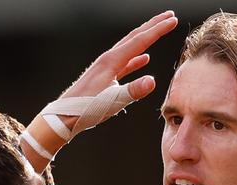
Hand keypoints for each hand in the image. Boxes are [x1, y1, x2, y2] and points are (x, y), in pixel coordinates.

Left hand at [61, 10, 177, 100]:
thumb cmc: (84, 109)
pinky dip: (137, 58)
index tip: (173, 21)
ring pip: (131, 48)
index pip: (140, 41)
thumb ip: (133, 90)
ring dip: (146, 39)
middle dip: (153, 26)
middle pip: (135, 37)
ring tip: (158, 32)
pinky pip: (126, 62)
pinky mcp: (105, 77)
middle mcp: (108, 60)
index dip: (158, 30)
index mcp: (111, 61)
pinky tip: (144, 60)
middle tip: (170, 16)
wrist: (63, 116)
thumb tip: (153, 81)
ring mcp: (106, 68)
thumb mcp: (112, 101)